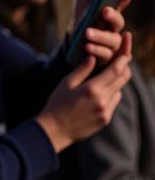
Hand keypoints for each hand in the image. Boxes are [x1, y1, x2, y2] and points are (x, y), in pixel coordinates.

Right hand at [36, 32, 131, 152]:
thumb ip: (82, 70)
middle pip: (123, 79)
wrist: (54, 131)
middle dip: (122, 67)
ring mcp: (106, 111)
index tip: (125, 48)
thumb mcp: (66, 84)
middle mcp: (102, 100)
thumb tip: (93, 56)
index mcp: (92, 89)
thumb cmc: (56, 104)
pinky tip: (98, 94)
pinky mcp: (106, 119)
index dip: (123, 57)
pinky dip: (111, 94)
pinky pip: (114, 102)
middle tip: (118, 60)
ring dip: (115, 82)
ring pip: (119, 90)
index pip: (116, 69)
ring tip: (103, 78)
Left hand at [71, 0, 131, 62]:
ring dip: (100, 36)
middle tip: (104, 10)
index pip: (121, 4)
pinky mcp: (104, 57)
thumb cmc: (82, 15)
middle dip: (113, 16)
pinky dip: (96, 50)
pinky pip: (104, 56)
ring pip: (113, 41)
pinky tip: (87, 46)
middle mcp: (114, 28)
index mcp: (111, 12)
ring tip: (87, 32)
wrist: (72, 40)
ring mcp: (111, 43)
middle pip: (119, 22)